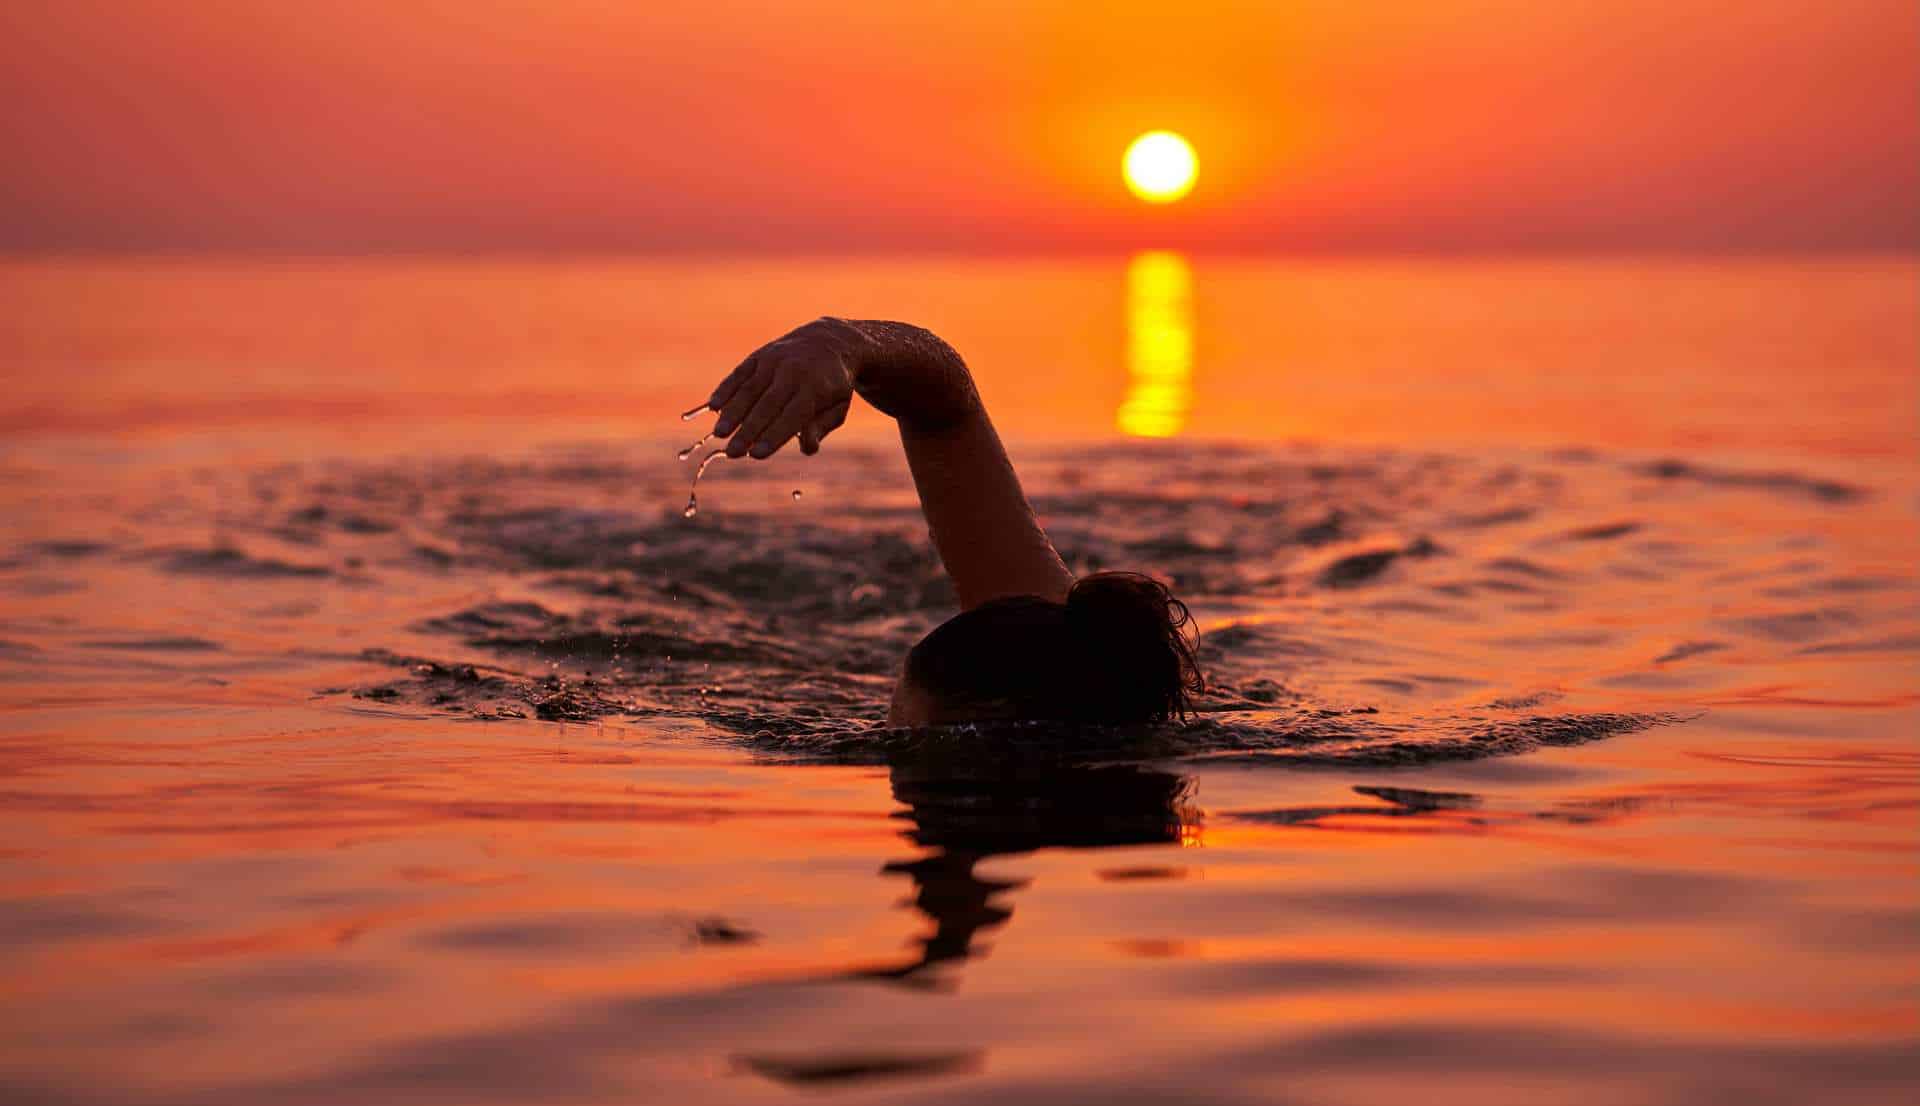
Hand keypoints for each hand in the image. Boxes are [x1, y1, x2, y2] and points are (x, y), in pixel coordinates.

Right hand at [706, 318, 858, 457]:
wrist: (828, 341)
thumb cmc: (832, 385)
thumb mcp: (837, 407)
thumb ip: (821, 427)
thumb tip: (807, 448)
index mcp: (815, 388)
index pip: (792, 415)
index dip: (774, 436)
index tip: (757, 455)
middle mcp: (792, 372)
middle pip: (767, 405)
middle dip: (749, 430)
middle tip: (732, 452)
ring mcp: (774, 361)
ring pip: (750, 389)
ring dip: (733, 412)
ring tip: (718, 434)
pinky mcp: (759, 356)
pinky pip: (740, 373)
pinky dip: (726, 389)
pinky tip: (713, 407)